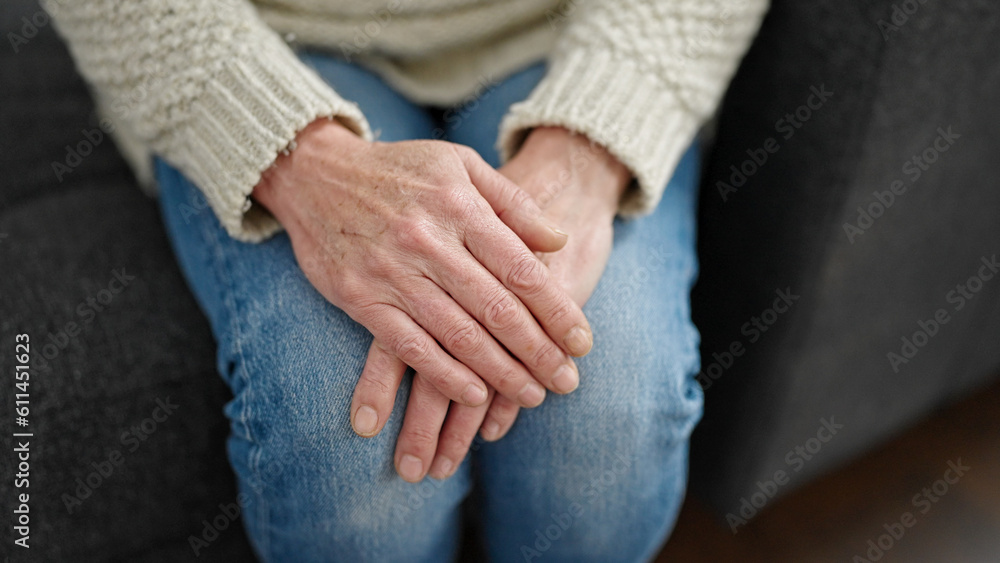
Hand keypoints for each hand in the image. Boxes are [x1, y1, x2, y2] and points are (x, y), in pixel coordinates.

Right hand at [390, 127, 630, 481]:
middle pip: (497, 309)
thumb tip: (558, 241)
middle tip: (567, 381)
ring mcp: (392, 273)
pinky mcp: (360, 298)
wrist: (313, 172)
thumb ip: (512, 202)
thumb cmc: (399, 169)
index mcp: (460, 207)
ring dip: (500, 372)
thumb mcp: (459, 164)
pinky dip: (444, 374)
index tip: (583, 341)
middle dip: (539, 351)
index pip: (521, 268)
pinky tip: (475, 395)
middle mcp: (429, 241)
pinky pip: (409, 346)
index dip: (557, 310)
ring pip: (458, 334)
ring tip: (532, 395)